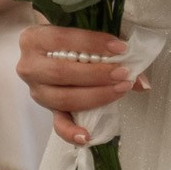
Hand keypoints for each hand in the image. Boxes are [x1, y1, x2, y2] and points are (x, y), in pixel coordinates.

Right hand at [15, 24, 147, 143]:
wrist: (49, 48)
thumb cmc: (69, 36)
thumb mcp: (83, 33)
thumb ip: (109, 47)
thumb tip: (141, 79)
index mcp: (33, 38)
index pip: (63, 39)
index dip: (93, 44)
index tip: (120, 49)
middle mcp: (29, 65)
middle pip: (61, 72)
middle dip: (96, 74)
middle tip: (123, 73)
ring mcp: (35, 90)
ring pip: (62, 98)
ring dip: (95, 96)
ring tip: (120, 90)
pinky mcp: (46, 109)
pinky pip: (57, 124)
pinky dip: (71, 132)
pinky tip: (86, 136)